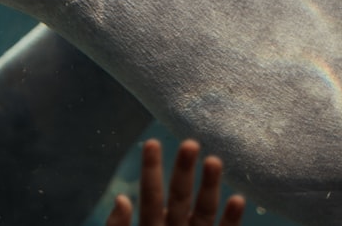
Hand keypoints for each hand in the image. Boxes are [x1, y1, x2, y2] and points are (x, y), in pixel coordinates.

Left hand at [106, 139, 245, 225]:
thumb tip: (121, 198)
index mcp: (149, 224)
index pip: (150, 192)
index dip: (151, 168)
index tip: (152, 142)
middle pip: (179, 195)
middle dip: (184, 169)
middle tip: (189, 142)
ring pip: (204, 210)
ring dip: (210, 186)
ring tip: (214, 160)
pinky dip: (232, 219)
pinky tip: (237, 199)